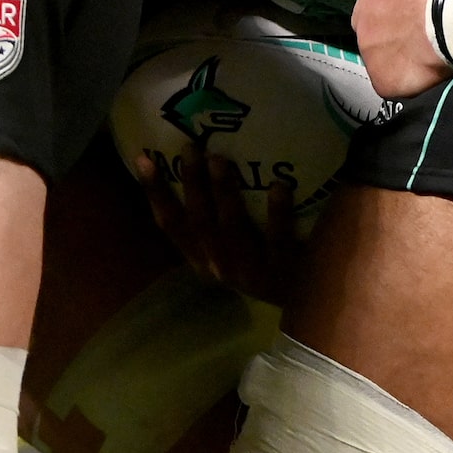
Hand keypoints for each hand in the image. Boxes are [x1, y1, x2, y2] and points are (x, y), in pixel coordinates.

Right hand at [132, 142, 302, 306]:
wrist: (309, 306)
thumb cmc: (264, 261)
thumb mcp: (230, 247)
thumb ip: (214, 217)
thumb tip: (202, 159)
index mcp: (201, 259)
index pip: (171, 225)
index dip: (155, 194)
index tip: (143, 159)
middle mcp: (220, 268)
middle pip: (200, 222)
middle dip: (192, 184)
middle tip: (191, 146)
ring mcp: (250, 274)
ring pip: (231, 229)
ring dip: (224, 193)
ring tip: (221, 159)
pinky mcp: (283, 275)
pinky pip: (278, 240)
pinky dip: (277, 213)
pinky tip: (278, 186)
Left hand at [352, 0, 452, 98]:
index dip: (403, 2)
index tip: (424, 7)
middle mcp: (360, 22)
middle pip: (379, 28)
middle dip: (398, 29)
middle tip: (427, 31)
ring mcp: (369, 55)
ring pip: (386, 56)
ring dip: (403, 54)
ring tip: (431, 54)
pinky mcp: (383, 81)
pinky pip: (396, 82)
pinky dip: (410, 79)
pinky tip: (430, 74)